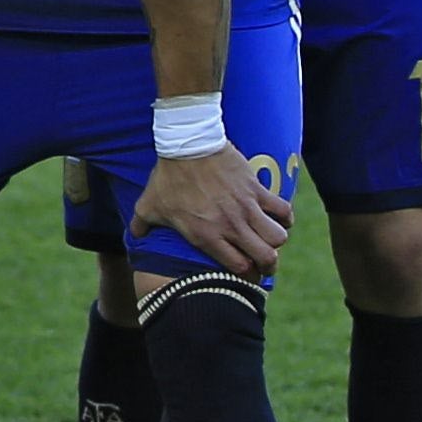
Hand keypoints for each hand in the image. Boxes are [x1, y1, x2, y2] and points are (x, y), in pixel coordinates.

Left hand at [130, 144, 291, 279]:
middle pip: (266, 258)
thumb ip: (142, 224)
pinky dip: (286, 217)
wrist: (187, 145)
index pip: (238, 268)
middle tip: (265, 263)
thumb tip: (135, 235)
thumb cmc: (167, 177)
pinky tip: (280, 218)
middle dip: (268, 266)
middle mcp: (231, 226)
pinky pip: (284, 210)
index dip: (246, 276)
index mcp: (207, 236)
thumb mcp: (148, 204)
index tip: (247, 276)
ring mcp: (246, 208)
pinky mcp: (257, 190)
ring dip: (276, 242)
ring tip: (270, 240)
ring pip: (278, 238)